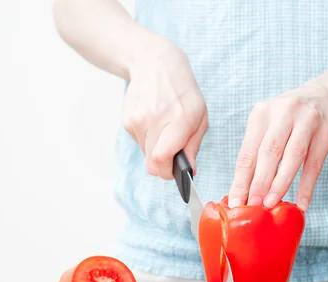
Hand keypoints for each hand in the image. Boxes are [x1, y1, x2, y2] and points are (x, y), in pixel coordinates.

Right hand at [122, 44, 207, 178]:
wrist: (154, 64)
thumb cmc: (183, 93)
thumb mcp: (200, 116)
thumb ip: (193, 145)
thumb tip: (189, 171)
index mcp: (178, 120)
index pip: (161, 159)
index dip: (167, 172)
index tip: (174, 171)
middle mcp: (155, 120)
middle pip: (151, 164)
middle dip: (163, 166)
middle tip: (173, 155)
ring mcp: (137, 120)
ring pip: (145, 155)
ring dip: (156, 149)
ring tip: (164, 129)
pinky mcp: (127, 121)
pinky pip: (139, 142)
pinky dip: (148, 139)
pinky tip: (154, 121)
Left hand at [228, 82, 327, 211]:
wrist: (324, 97)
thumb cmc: (288, 118)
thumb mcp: (268, 125)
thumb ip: (256, 152)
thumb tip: (243, 190)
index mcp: (262, 113)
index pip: (248, 151)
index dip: (242, 179)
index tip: (237, 201)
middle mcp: (284, 113)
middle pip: (269, 152)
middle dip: (260, 182)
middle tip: (254, 205)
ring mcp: (307, 121)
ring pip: (293, 156)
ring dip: (281, 183)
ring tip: (272, 203)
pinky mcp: (326, 133)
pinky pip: (315, 164)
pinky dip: (307, 186)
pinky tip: (302, 203)